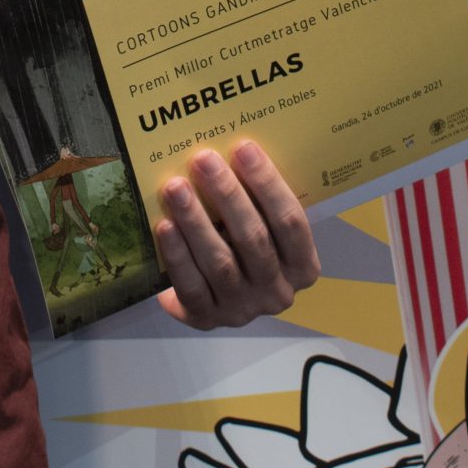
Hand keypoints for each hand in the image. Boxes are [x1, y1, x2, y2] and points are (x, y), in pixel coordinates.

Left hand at [153, 141, 321, 329]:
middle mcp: (278, 292)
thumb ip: (258, 202)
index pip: (291, 222)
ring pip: (220, 262)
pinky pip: (191, 286)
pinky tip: (164, 225)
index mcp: (303, 266)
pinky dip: (178, 254)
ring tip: (175, 187)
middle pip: (254, 239)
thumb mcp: (265, 228)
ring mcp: (243, 310)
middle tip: (203, 159)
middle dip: (227, 195)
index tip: (244, 148)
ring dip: (196, 220)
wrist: (218, 296)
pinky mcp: (208, 319)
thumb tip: (232, 151)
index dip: (268, 184)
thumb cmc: (246, 246)